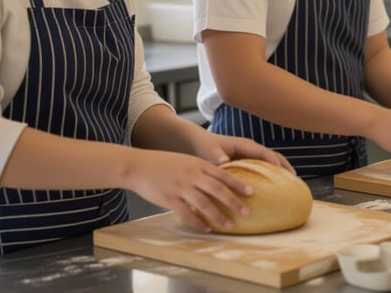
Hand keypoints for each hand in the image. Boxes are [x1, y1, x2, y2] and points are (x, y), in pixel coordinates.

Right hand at [125, 149, 253, 232]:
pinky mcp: (169, 199)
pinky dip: (198, 222)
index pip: (223, 174)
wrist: (138, 165)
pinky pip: (186, 213)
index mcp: (198, 164)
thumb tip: (219, 180)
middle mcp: (191, 175)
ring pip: (204, 203)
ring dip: (218, 216)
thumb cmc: (163, 164)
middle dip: (233, 202)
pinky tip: (206, 229)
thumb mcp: (186, 161)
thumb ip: (201, 169)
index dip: (238, 184)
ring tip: (230, 226)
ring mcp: (180, 187)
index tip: (252, 192)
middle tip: (246, 212)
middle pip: (217, 190)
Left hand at [194, 132, 294, 173]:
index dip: (274, 162)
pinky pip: (265, 164)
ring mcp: (251, 153)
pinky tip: (277, 183)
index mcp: (244, 144)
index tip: (283, 172)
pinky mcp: (249, 159)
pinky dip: (274, 172)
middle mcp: (251, 147)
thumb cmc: (206, 147)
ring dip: (282, 168)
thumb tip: (225, 162)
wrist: (201, 142)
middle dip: (284, 165)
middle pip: (273, 155)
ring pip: (272, 159)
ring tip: (291, 182)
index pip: (264, 152)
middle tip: (294, 178)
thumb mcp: (210, 152)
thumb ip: (217, 157)